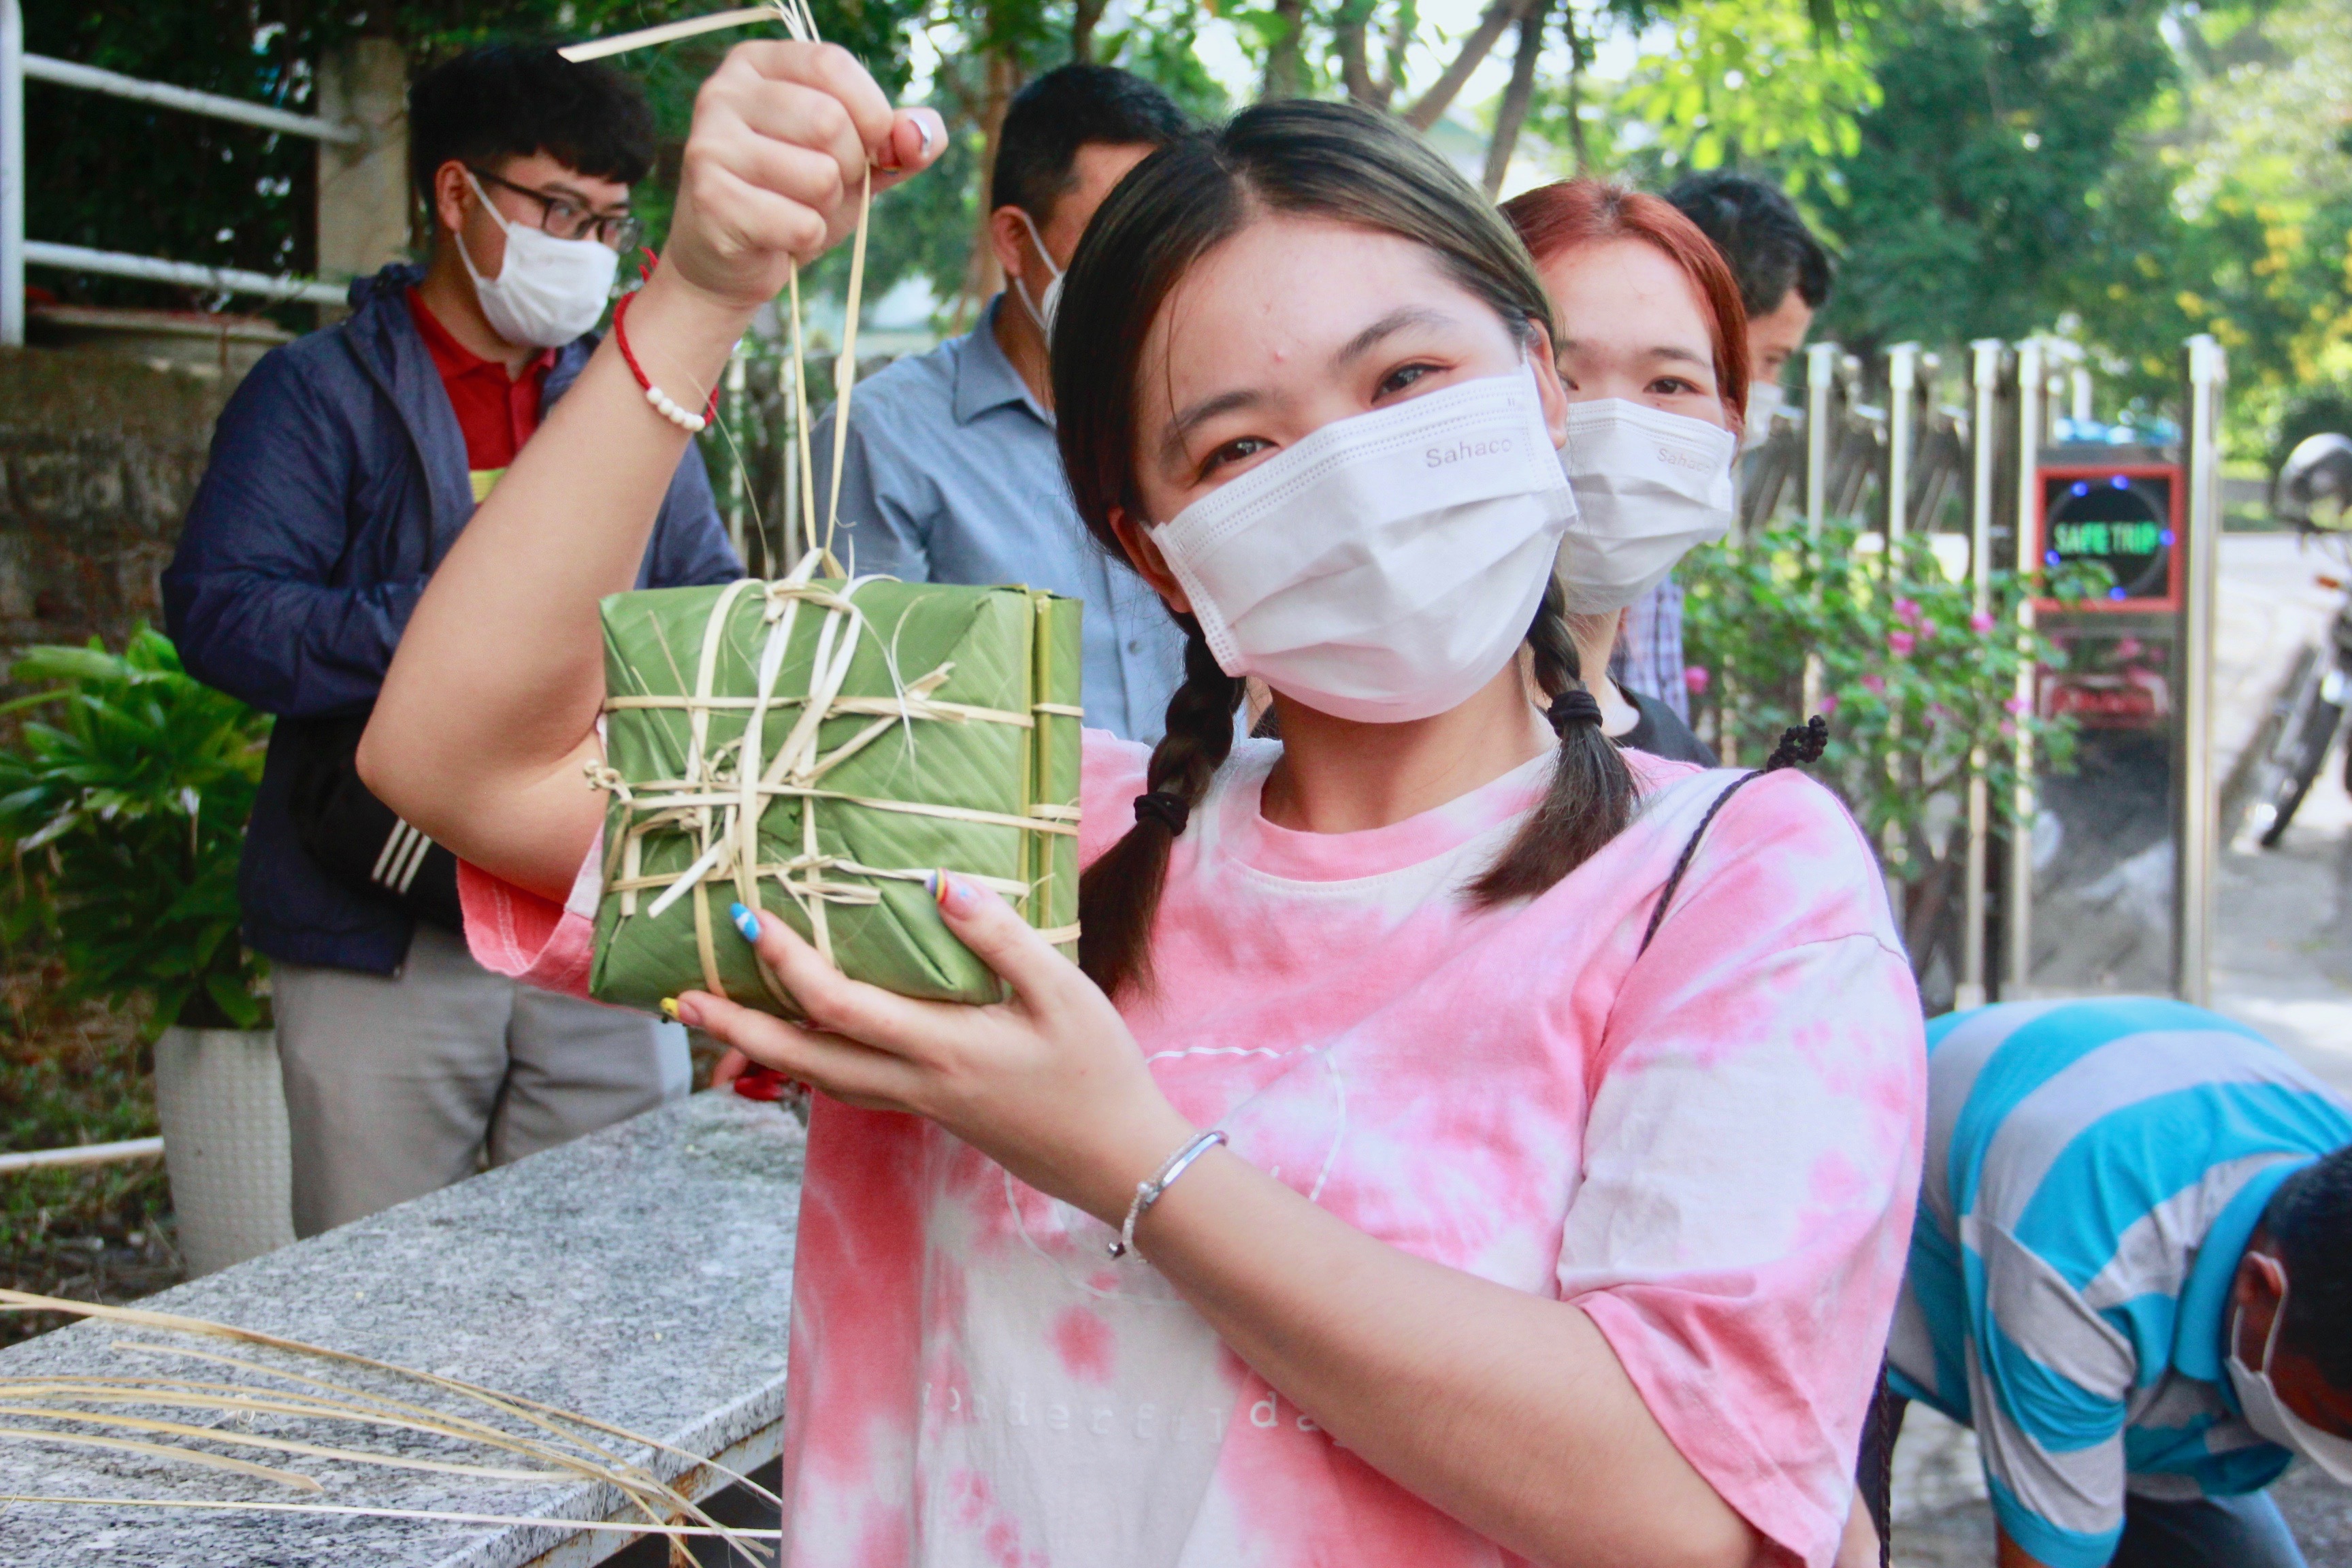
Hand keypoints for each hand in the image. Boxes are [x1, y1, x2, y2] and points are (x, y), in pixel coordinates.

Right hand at [664, 41, 945, 310]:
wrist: (732, 260)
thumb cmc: (795, 196)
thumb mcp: (856, 158)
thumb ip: (900, 138)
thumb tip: (918, 135)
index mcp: (758, 63)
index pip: (831, 64)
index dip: (871, 112)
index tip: (872, 144)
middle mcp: (724, 91)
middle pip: (828, 121)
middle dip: (850, 168)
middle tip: (824, 186)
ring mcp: (709, 143)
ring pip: (819, 176)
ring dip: (827, 208)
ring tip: (796, 209)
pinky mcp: (709, 198)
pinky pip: (801, 224)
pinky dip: (806, 239)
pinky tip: (777, 236)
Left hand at [671, 875, 1195, 1224]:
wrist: (1116, 1160)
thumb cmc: (1098, 1071)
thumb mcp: (1063, 993)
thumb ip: (1000, 939)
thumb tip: (937, 884)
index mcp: (941, 1049)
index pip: (839, 1006)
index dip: (788, 964)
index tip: (750, 918)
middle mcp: (913, 1083)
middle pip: (801, 1060)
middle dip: (738, 1027)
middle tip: (683, 996)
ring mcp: (917, 1104)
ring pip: (816, 1080)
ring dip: (760, 1051)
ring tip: (718, 1020)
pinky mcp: (928, 1111)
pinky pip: (846, 1087)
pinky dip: (805, 1066)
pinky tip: (796, 1047)